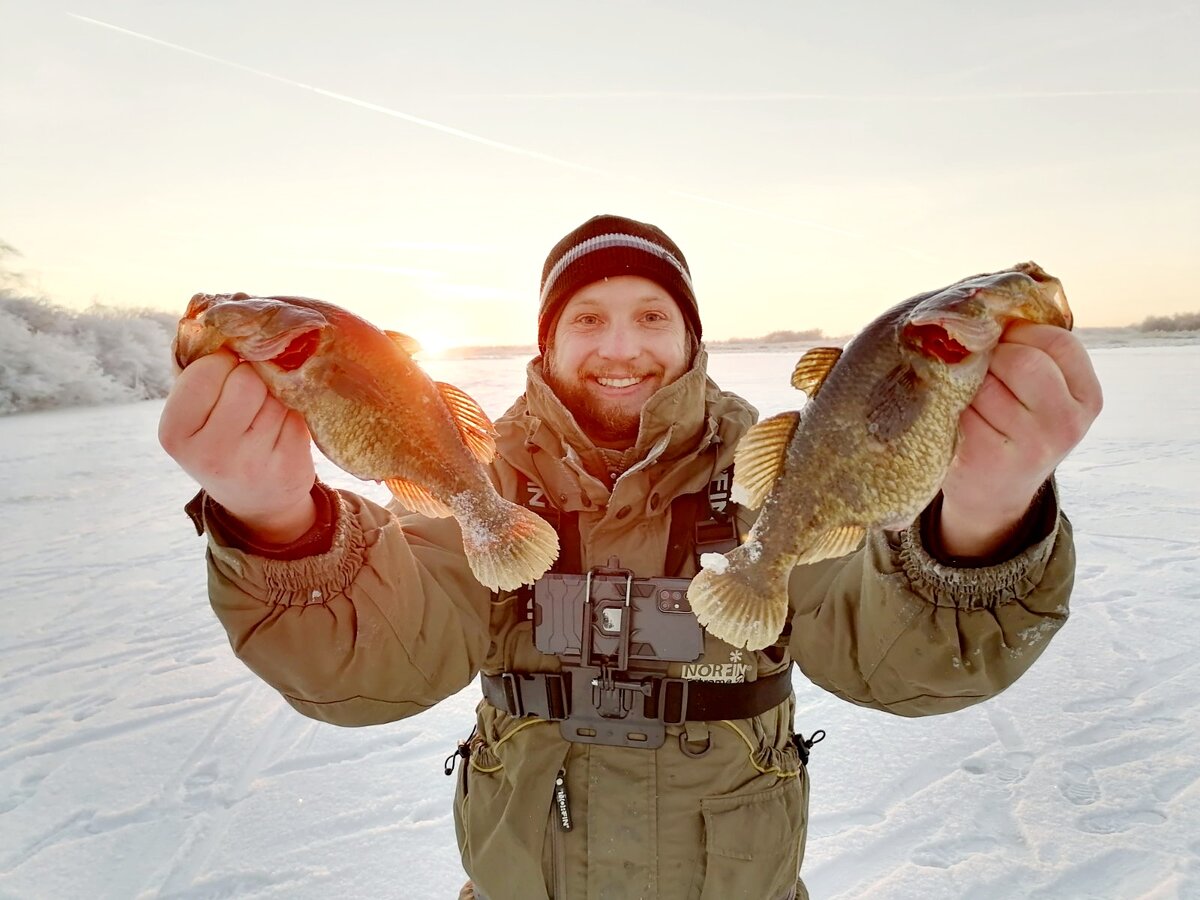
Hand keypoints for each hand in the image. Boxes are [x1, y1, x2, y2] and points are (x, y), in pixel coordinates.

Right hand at [159, 350, 316, 542]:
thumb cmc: (221, 439)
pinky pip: (298, 414)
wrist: (255, 500)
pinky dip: (294, 414)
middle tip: (249, 397)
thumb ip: (197, 367)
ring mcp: (252, 463)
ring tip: (264, 417)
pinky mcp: (288, 466)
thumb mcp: (194, 412)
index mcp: (174, 431)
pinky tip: (282, 431)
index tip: (225, 375)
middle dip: (253, 378)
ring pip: (277, 394)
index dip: (224, 363)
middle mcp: (210, 453)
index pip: (208, 368)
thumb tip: (221, 307)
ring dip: (276, 396)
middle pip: (247, 379)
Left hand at [937, 323, 1102, 556]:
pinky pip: (959, 408)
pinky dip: (948, 404)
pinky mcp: (987, 460)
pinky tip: (952, 414)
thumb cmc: (1013, 424)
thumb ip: (1034, 350)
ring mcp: (1029, 446)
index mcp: (1088, 398)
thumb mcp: (1043, 392)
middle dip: (992, 356)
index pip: (1059, 342)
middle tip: (979, 368)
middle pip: (1022, 361)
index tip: (1002, 339)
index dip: (1021, 332)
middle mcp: (1066, 424)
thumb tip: (992, 298)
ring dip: (966, 381)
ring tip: (966, 394)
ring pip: (984, 384)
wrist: (992, 493)